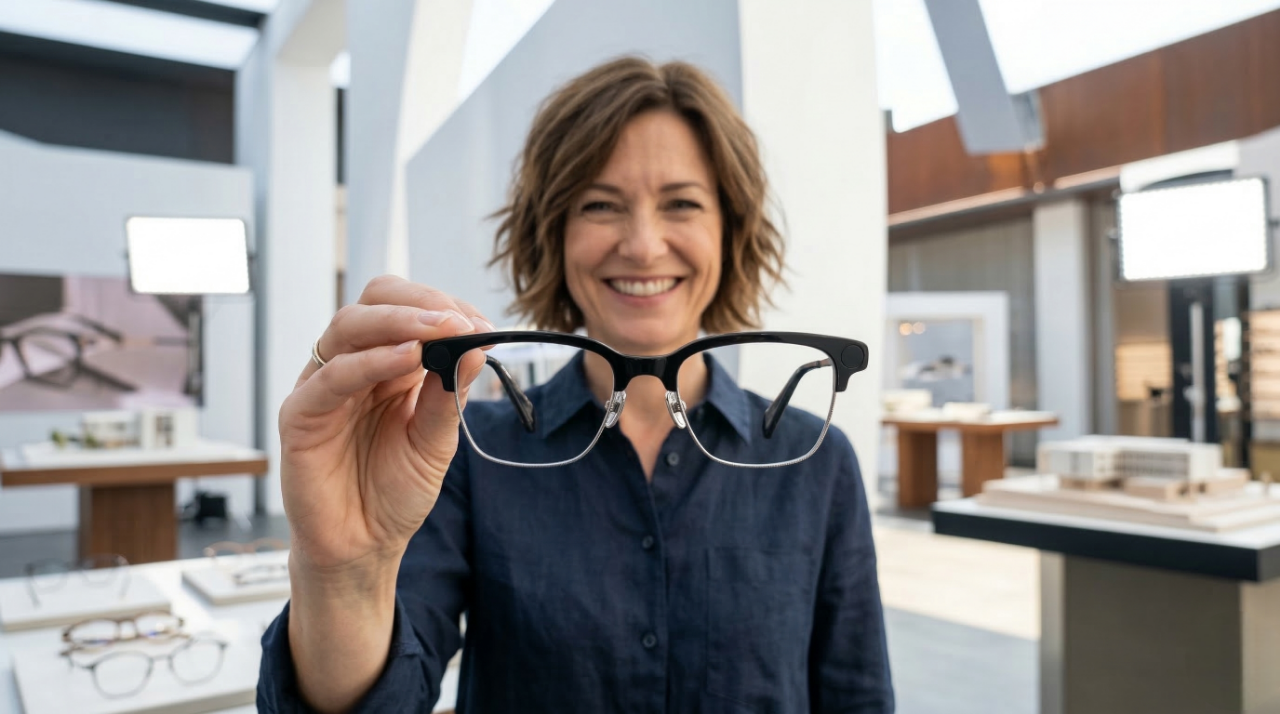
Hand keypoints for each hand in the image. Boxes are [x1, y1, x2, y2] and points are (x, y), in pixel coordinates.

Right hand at [278, 275, 490, 575]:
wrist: (364, 546)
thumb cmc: (395, 491)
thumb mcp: (436, 440)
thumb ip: (451, 393)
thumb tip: (477, 343)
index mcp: (388, 364)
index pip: (407, 308)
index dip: (443, 307)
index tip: (482, 324)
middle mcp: (354, 365)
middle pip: (375, 302)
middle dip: (420, 303)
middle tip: (458, 321)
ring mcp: (324, 386)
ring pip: (348, 326)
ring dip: (398, 321)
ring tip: (439, 330)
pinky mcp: (301, 415)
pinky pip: (331, 376)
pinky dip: (370, 360)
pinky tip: (407, 358)